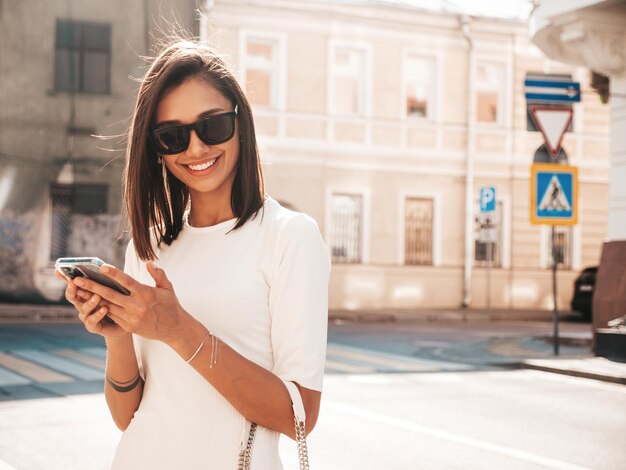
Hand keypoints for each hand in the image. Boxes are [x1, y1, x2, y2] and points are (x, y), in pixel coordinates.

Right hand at [55, 270, 127, 338]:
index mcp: (84, 293)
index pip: (72, 284)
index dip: (64, 277)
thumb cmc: (116, 302)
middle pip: (72, 297)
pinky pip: (92, 320)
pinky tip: (105, 308)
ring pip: (83, 309)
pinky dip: (98, 314)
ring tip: (97, 296)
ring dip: (90, 302)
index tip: (58, 270)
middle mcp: (81, 304)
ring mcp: (86, 316)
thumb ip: (104, 281)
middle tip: (74, 282)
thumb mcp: (110, 289)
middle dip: (72, 290)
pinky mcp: (93, 326)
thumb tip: (102, 265)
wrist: (124, 322)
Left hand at [70, 262, 191, 343]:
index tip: (101, 267)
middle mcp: (137, 306)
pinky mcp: (128, 326)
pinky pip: (112, 315)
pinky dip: (101, 308)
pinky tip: (91, 302)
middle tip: (77, 279)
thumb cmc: (170, 305)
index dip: (113, 274)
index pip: (127, 281)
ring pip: (107, 306)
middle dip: (92, 286)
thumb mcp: (168, 287)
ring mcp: (131, 318)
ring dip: (92, 298)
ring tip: (78, 290)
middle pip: (110, 294)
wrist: (174, 329)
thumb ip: (158, 274)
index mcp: (146, 294)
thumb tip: (149, 262)